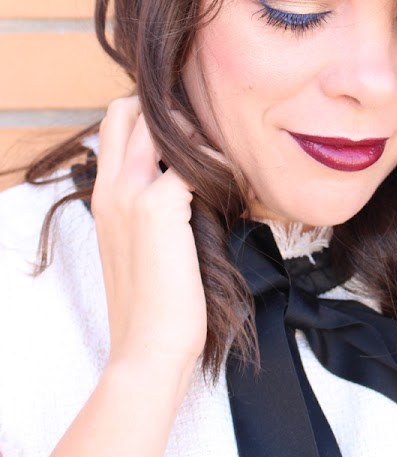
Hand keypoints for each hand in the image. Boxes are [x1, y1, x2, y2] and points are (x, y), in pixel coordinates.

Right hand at [91, 96, 206, 378]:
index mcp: (102, 195)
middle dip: (166, 111)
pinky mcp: (159, 207)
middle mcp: (110, 186)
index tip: (185, 137)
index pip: (113, 125)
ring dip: (194, 134)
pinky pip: (192, 160)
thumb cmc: (152, 304)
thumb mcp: (136, 246)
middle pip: (125, 110)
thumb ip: (147, 209)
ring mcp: (131, 194)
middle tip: (201, 141)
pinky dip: (216, 166)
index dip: (147, 118)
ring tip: (220, 164)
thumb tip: (186, 185)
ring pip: (158, 124)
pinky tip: (233, 190)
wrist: (148, 346)